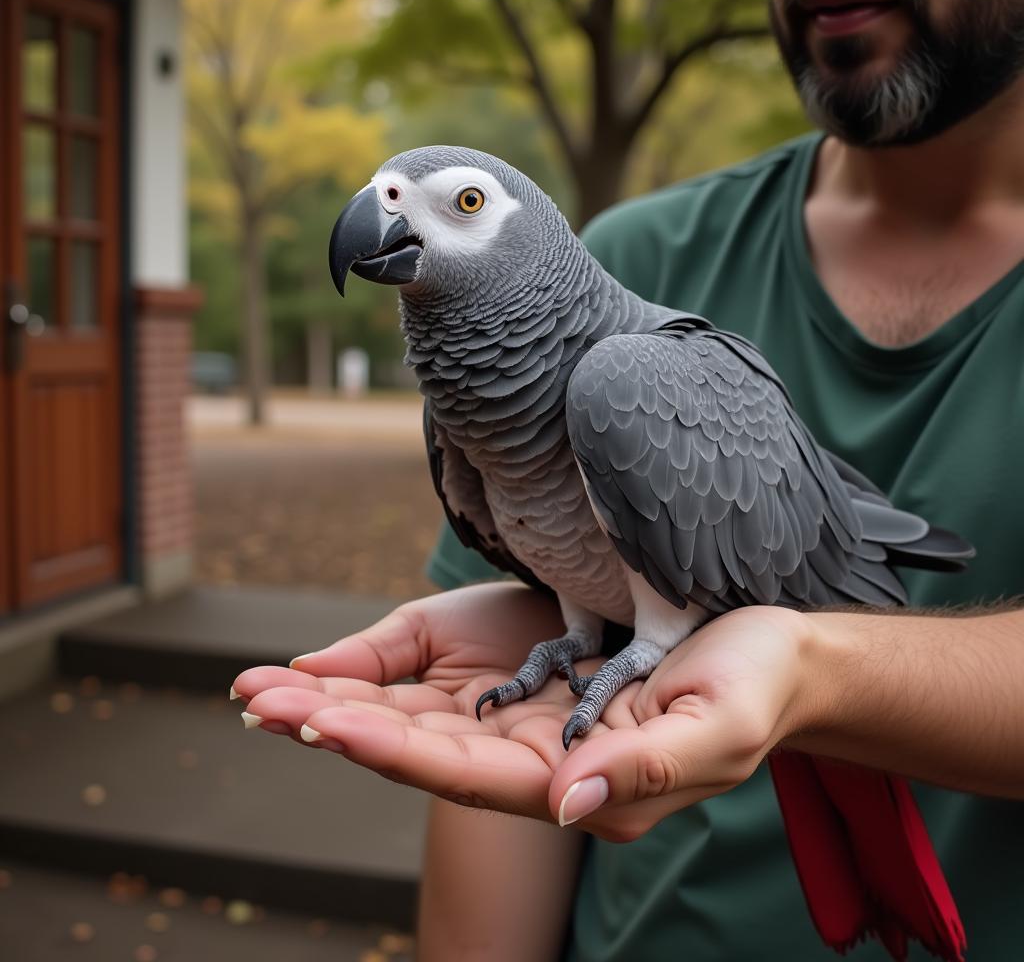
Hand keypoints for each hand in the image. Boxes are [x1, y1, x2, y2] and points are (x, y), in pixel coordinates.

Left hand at [233, 586, 816, 838]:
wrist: (770, 656)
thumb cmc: (753, 691)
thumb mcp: (715, 729)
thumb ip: (644, 767)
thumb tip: (564, 801)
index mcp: (580, 785)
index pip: (464, 772)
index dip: (390, 749)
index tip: (316, 722)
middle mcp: (544, 765)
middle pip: (426, 751)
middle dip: (342, 724)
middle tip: (259, 699)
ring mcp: (535, 729)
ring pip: (426, 724)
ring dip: (352, 702)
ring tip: (272, 685)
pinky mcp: (536, 694)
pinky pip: (450, 696)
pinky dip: (392, 683)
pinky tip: (342, 673)